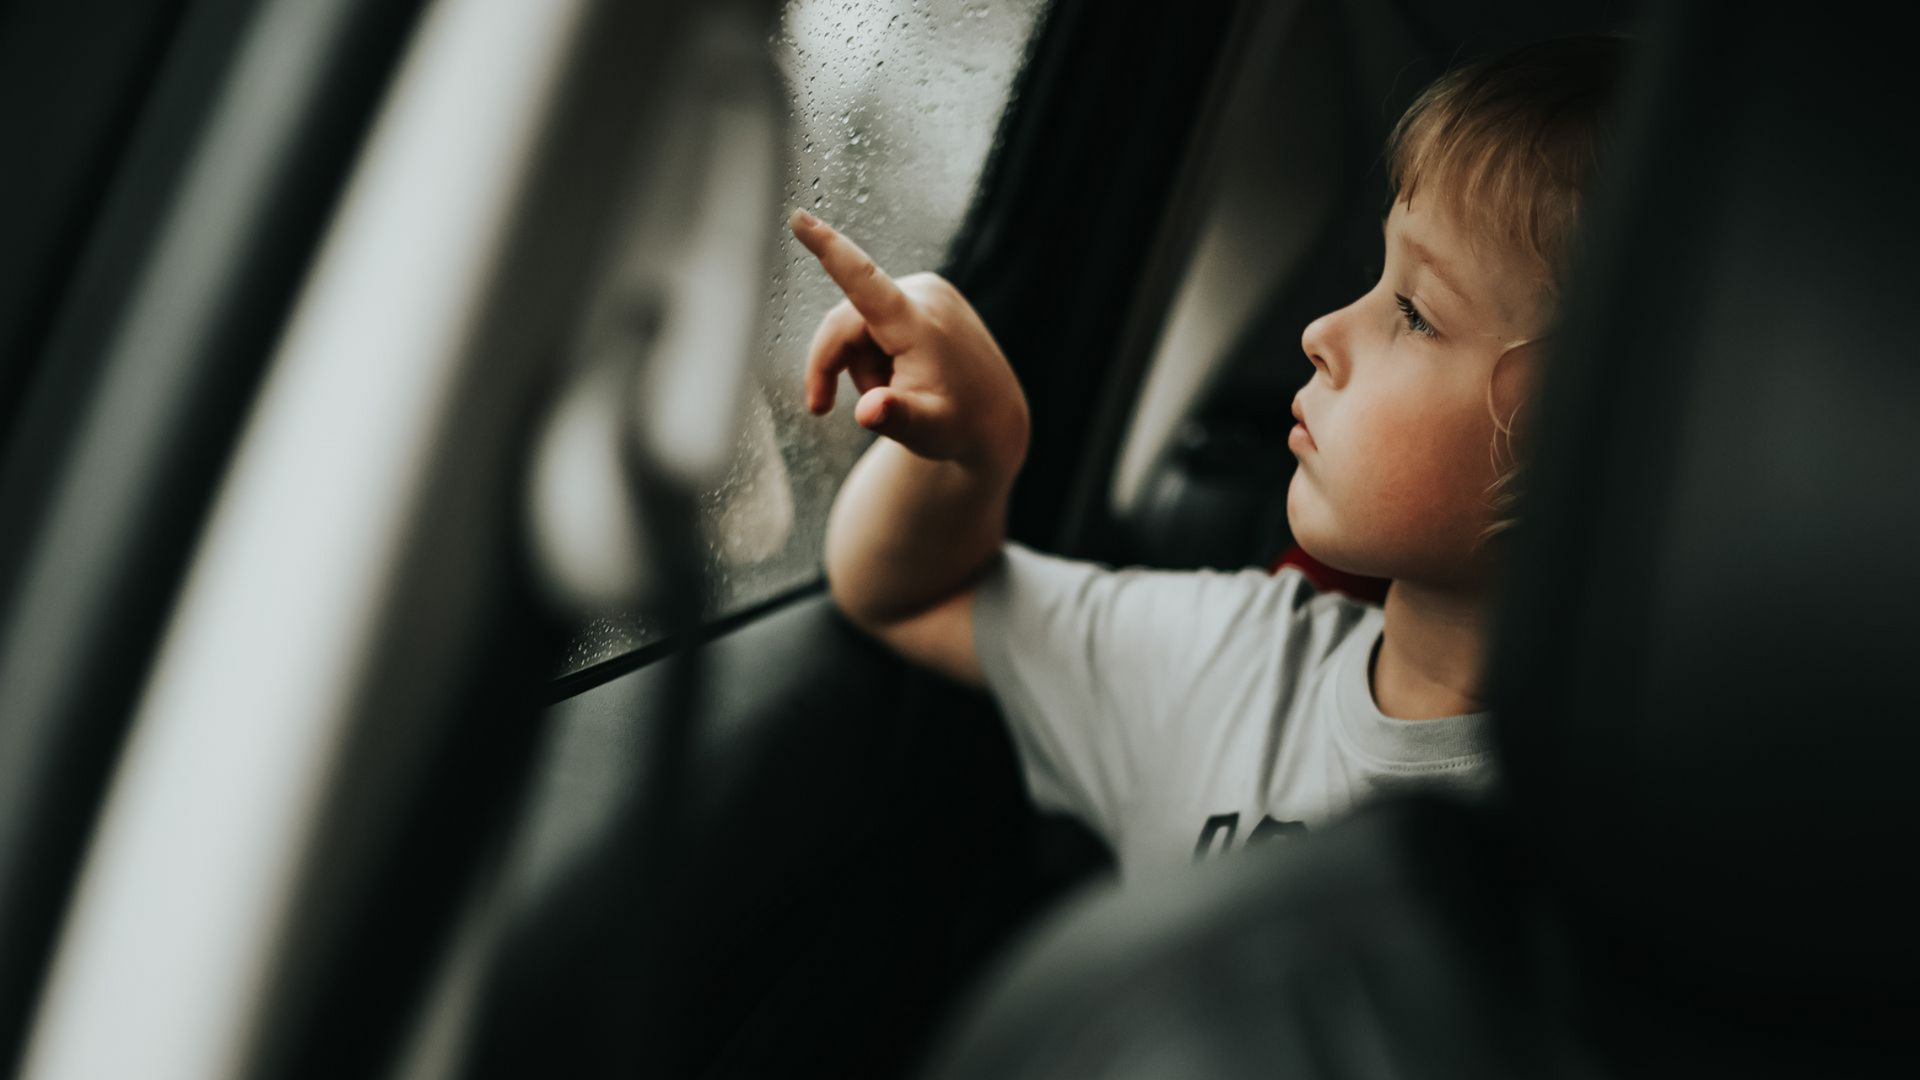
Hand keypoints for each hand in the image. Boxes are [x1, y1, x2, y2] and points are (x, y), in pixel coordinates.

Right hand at [789, 210, 1028, 474]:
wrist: (994, 418)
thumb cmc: (958, 427)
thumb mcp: (927, 432)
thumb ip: (895, 418)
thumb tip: (870, 411)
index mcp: (919, 324)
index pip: (865, 281)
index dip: (828, 248)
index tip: (799, 217)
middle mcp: (925, 294)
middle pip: (845, 323)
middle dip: (835, 366)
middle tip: (827, 408)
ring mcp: (929, 289)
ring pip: (857, 323)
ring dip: (860, 362)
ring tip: (894, 390)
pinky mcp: (927, 292)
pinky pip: (875, 317)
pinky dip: (874, 350)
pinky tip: (902, 371)